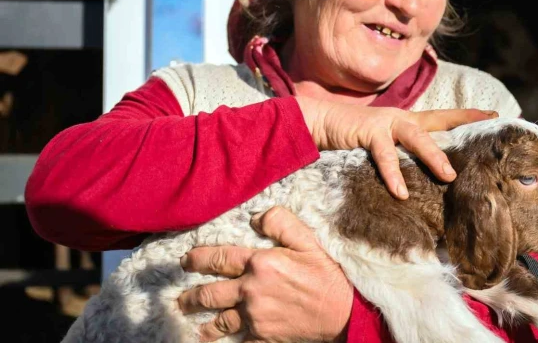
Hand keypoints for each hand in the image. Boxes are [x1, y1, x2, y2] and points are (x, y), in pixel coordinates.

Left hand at [178, 207, 352, 341]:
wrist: (344, 313)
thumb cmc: (327, 275)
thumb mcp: (308, 241)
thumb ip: (281, 222)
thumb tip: (255, 217)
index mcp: (261, 263)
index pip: (220, 258)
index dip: (199, 259)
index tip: (186, 260)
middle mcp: (251, 290)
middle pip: (211, 293)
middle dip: (192, 295)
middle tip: (182, 297)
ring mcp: (255, 317)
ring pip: (219, 321)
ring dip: (204, 322)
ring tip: (195, 322)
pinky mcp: (262, 337)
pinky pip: (237, 341)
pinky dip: (224, 342)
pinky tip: (217, 341)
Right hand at [297, 96, 496, 198]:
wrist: (319, 123)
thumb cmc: (351, 138)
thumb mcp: (381, 147)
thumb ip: (401, 157)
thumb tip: (421, 180)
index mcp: (407, 122)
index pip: (443, 118)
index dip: (468, 116)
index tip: (494, 116)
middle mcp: (401, 119)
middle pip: (438, 122)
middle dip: (462, 127)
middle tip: (485, 140)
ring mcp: (385, 123)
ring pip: (417, 137)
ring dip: (433, 155)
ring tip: (448, 176)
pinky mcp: (368, 131)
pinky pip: (384, 155)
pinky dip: (393, 174)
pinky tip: (400, 192)